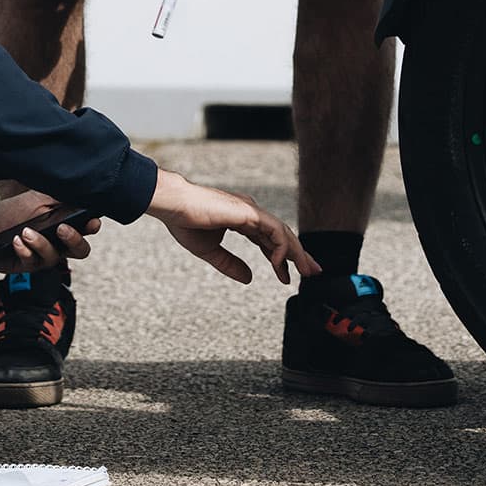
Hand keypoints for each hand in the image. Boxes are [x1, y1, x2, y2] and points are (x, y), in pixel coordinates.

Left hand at [0, 190, 102, 272]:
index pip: (87, 229)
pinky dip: (24, 250)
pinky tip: (16, 241)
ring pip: (54, 257)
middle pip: (80, 250)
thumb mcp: (36, 199)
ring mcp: (44, 257)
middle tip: (61, 228)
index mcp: (66, 225)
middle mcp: (59, 244)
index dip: (92, 227)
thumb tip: (78, 189)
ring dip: (41, 243)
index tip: (91, 221)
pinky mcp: (28, 265)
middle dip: (74, 240)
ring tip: (27, 231)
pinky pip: (31, 261)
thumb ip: (57, 197)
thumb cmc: (15, 212)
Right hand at [145, 170, 319, 283]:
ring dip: (296, 252)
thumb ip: (230, 264)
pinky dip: (281, 247)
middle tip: (311, 272)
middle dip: (298, 255)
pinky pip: (274, 230)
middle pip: (282, 236)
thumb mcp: (210, 251)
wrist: (174, 206)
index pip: (268, 240)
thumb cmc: (185, 222)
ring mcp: (251, 211)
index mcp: (242, 219)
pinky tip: (280, 263)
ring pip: (283, 233)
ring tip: (305, 271)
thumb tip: (249, 279)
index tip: (286, 276)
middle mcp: (250, 213)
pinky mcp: (249, 212)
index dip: (279, 259)